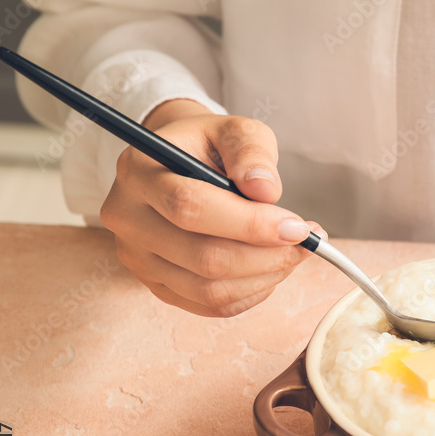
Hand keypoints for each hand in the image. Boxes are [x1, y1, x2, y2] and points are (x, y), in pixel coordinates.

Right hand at [101, 99, 322, 316]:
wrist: (178, 165)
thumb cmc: (210, 147)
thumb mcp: (234, 130)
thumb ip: (252, 151)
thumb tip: (266, 190)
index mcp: (139, 171)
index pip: (191, 208)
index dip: (251, 224)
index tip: (298, 226)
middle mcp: (128, 219)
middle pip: (203, 258)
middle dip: (268, 256)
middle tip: (307, 242)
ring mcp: (138, 258)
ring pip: (209, 290)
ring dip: (265, 277)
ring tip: (293, 253)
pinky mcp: (156, 285)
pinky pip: (210, 306)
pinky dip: (252, 293)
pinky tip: (271, 268)